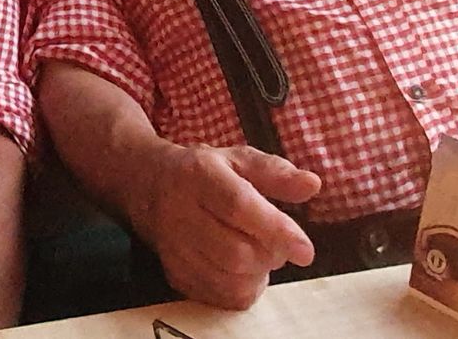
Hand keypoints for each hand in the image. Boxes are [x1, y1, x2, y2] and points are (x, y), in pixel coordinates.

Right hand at [130, 143, 320, 309]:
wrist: (146, 185)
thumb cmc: (203, 172)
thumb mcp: (238, 160)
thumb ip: (276, 173)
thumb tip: (312, 185)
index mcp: (200, 176)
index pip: (239, 206)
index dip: (276, 230)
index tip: (306, 251)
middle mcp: (181, 212)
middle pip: (236, 252)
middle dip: (270, 254)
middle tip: (276, 243)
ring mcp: (174, 247)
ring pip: (228, 279)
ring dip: (258, 273)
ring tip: (258, 252)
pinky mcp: (173, 273)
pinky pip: (219, 297)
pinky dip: (242, 289)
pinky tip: (242, 269)